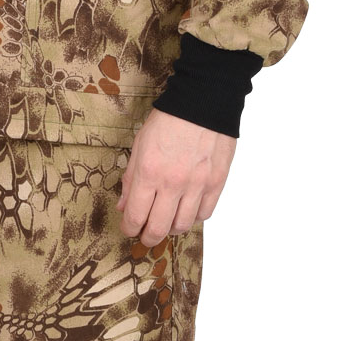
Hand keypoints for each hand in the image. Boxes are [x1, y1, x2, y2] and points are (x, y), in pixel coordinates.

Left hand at [117, 111, 236, 243]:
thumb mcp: (139, 145)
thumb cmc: (169, 120)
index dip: (129, 228)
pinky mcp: (216, 182)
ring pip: (182, 225)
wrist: (203, 102)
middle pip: (158, 229)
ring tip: (167, 221)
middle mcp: (172, 183)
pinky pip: (205, 214)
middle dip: (148, 238)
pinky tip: (187, 209)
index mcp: (148, 172)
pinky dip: (194, 217)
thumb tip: (124, 206)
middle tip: (146, 236)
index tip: (129, 228)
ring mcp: (197, 184)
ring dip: (171, 228)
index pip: (135, 216)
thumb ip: (130, 178)